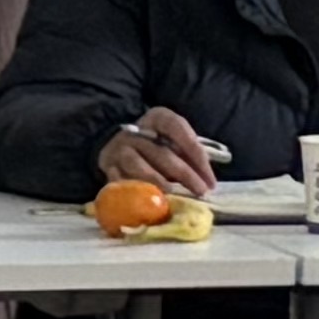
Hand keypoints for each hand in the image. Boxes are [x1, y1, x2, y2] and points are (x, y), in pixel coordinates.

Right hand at [100, 108, 222, 198]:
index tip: (210, 178)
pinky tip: (147, 202)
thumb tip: (206, 180)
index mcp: (157, 117)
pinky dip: (134, 192)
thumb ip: (188, 154)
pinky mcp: (108, 166)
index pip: (178, 129)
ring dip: (159, 183)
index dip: (196, 153)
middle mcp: (137, 130)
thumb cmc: (156, 144)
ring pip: (140, 167)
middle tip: (201, 191)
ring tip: (173, 195)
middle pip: (163, 153)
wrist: (119, 144)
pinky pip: (121, 181)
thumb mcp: (173, 140)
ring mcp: (120, 148)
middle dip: (185, 175)